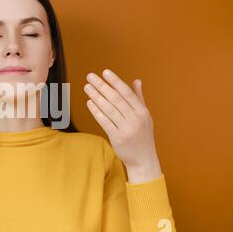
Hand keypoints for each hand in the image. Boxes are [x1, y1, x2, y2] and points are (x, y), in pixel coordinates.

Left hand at [83, 69, 161, 183]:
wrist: (144, 160)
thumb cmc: (143, 136)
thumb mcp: (145, 116)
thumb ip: (139, 98)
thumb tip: (136, 80)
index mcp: (143, 112)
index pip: (127, 93)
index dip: (115, 81)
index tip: (105, 72)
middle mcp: (136, 119)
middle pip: (116, 99)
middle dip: (102, 86)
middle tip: (90, 77)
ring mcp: (127, 129)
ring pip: (109, 109)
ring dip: (96, 96)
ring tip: (87, 87)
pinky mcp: (117, 138)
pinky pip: (104, 122)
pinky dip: (96, 111)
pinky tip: (89, 103)